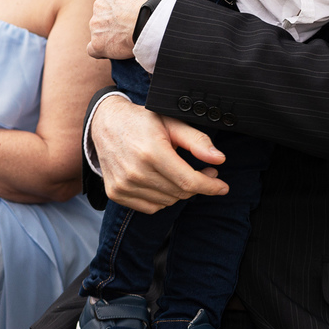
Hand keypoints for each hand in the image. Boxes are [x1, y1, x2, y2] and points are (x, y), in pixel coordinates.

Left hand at [87, 0, 170, 59]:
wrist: (154, 20)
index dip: (127, 1)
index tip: (138, 7)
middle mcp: (98, 4)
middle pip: (106, 11)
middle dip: (117, 16)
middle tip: (135, 22)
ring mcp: (96, 25)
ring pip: (100, 28)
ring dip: (111, 32)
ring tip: (130, 36)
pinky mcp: (98, 44)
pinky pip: (94, 48)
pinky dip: (102, 49)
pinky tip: (114, 49)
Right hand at [91, 96, 227, 213]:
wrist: (105, 123)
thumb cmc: (141, 121)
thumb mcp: (172, 123)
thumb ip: (197, 140)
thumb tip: (219, 159)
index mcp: (151, 151)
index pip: (188, 181)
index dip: (210, 186)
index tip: (223, 186)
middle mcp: (135, 171)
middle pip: (180, 192)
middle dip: (198, 185)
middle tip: (205, 171)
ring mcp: (123, 185)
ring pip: (167, 202)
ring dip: (180, 191)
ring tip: (181, 172)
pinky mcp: (116, 193)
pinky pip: (150, 207)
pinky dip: (162, 198)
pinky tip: (162, 180)